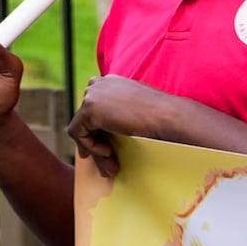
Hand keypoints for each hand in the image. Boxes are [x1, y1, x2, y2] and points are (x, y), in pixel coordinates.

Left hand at [65, 74, 193, 175]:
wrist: (168, 117)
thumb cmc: (161, 117)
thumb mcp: (136, 110)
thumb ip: (118, 113)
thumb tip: (103, 132)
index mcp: (111, 81)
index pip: (93, 105)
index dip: (94, 127)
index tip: (102, 146)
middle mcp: (99, 83)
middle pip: (85, 117)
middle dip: (94, 141)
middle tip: (107, 160)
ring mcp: (92, 95)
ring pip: (81, 127)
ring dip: (94, 148)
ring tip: (111, 164)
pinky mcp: (88, 109)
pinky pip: (77, 133)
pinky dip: (90, 146)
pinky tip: (108, 152)